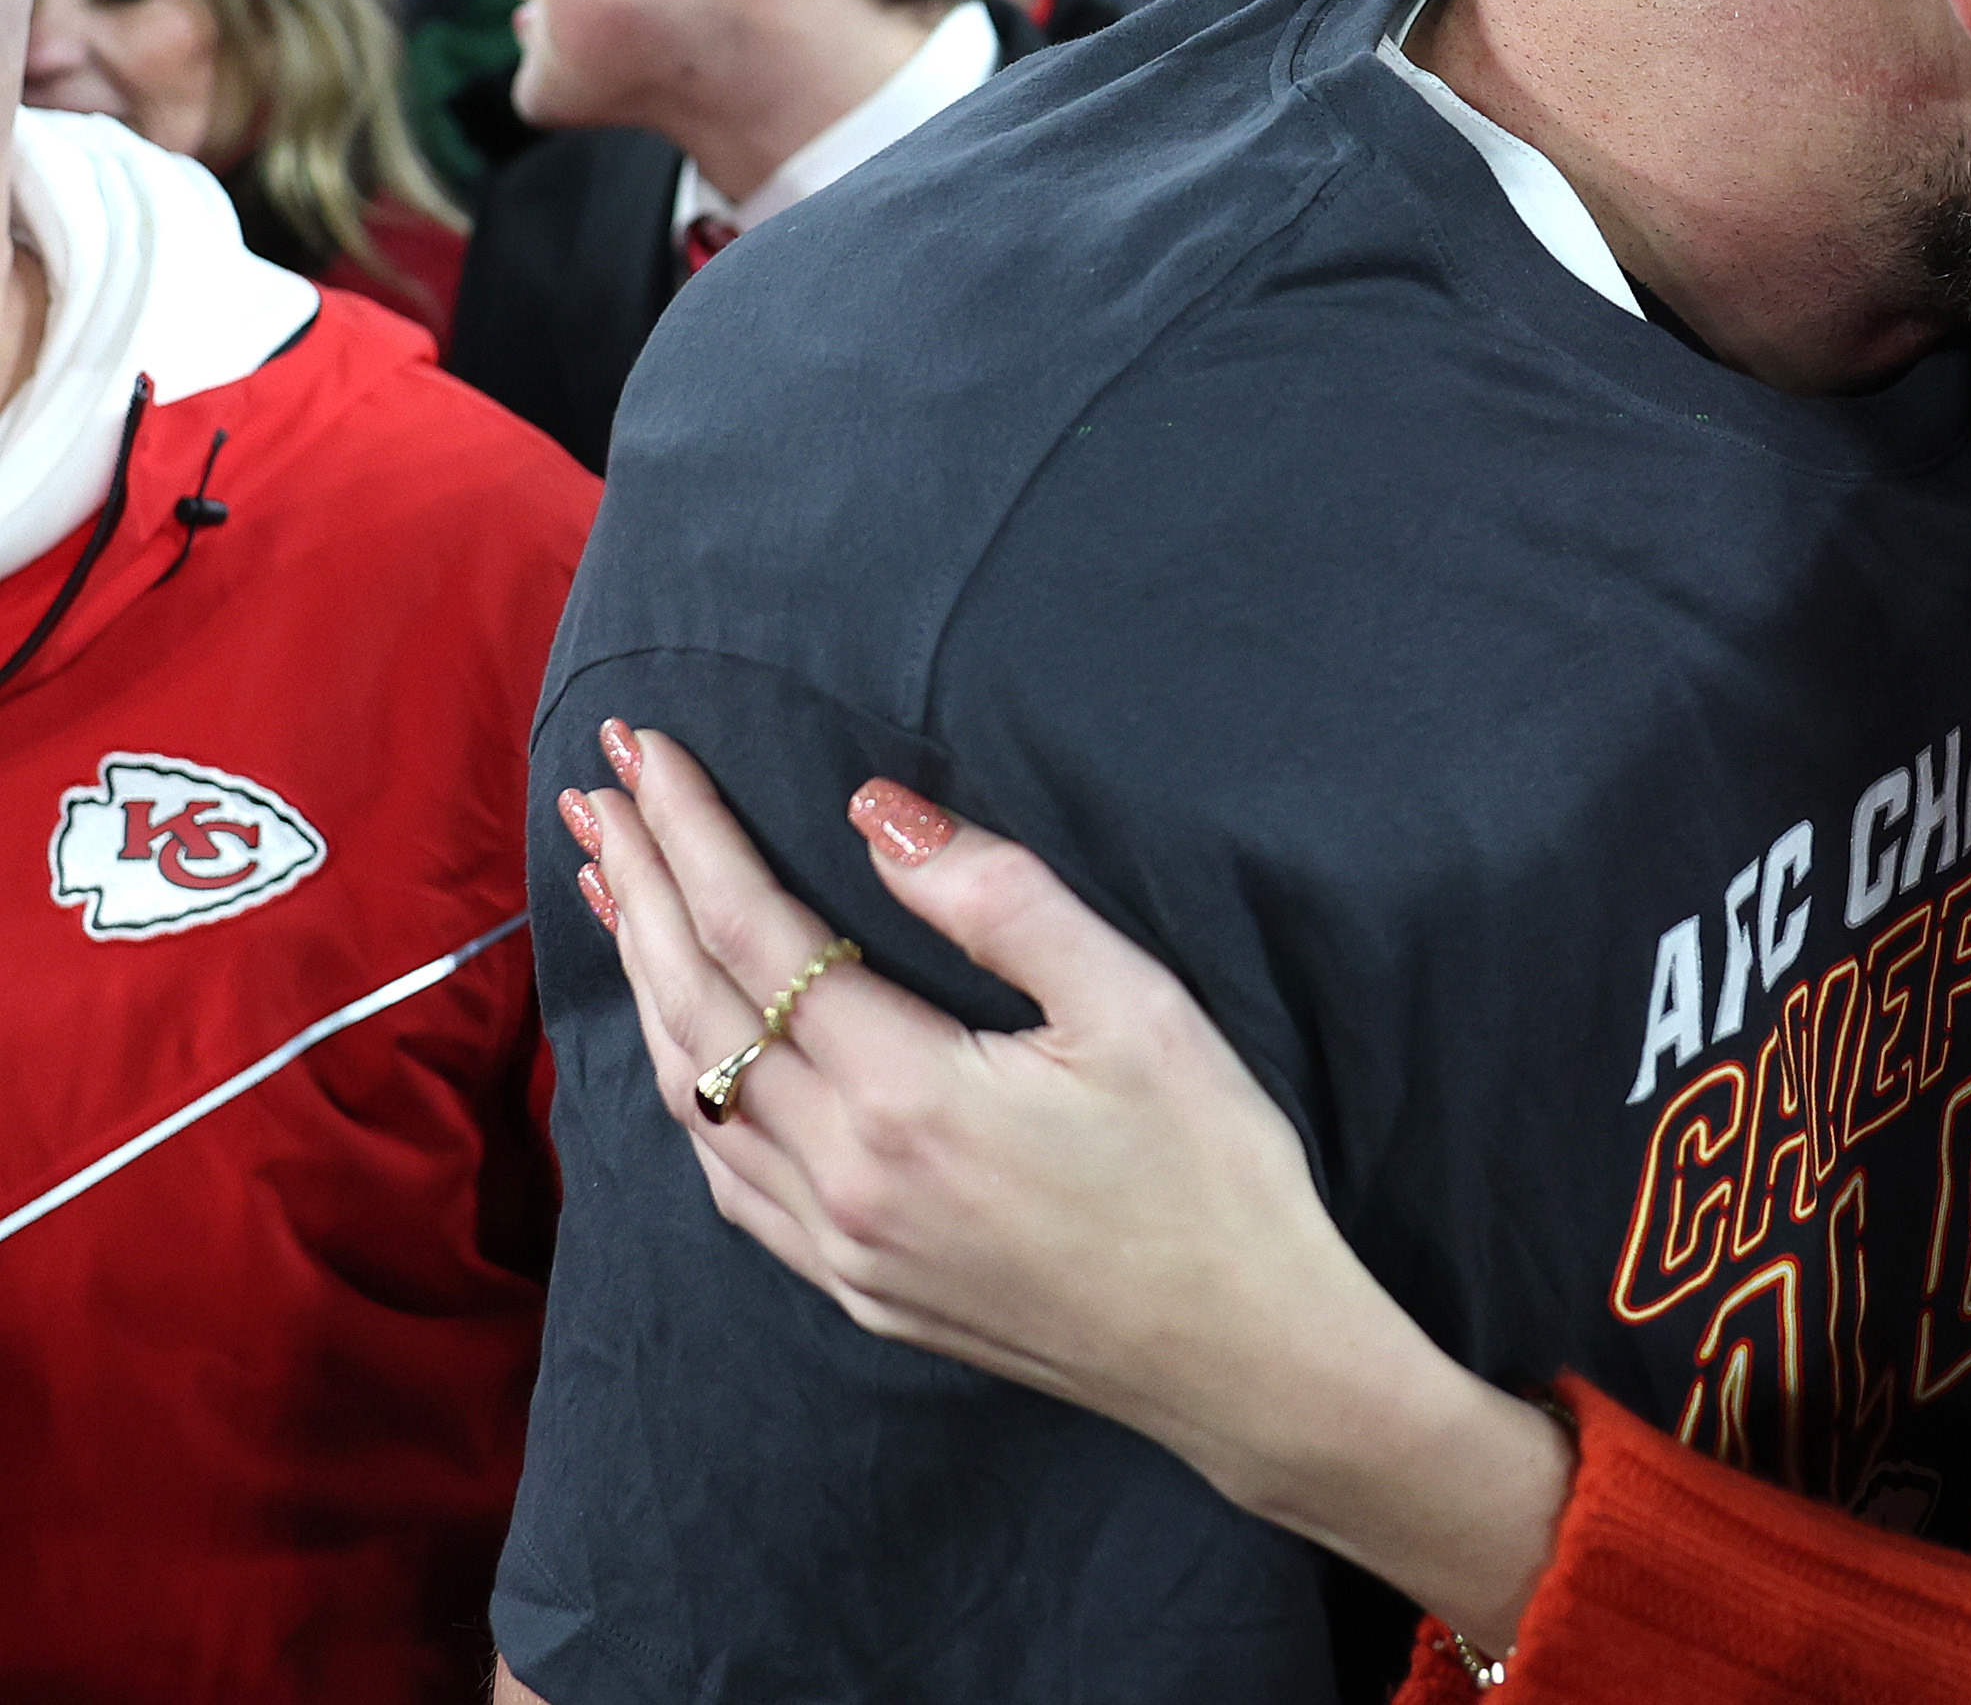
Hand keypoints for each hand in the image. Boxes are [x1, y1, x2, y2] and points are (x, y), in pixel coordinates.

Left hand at [566, 725, 1570, 1650]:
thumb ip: (1001, 901)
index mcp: (906, 1094)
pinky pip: (725, 1175)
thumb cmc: (1209, 1169)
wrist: (1240, 1353)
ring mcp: (837, 1244)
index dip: (693, 832)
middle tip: (598, 788)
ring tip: (616, 889)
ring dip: (641, 980)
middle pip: (695, 1006)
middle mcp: (842, 1176)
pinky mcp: (855, 1288)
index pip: (754, 932)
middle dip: (642, 886)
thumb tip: (876, 813)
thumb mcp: (1135, 1006)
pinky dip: (683, 1085)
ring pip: (691, 1092)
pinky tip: (679, 1041)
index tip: (648, 751)